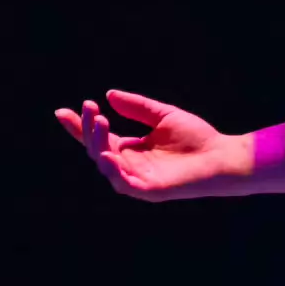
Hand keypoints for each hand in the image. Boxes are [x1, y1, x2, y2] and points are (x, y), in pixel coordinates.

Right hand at [54, 88, 247, 201]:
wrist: (222, 156)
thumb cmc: (196, 137)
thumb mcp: (163, 115)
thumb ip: (137, 107)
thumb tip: (109, 95)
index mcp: (130, 149)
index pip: (98, 137)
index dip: (80, 126)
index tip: (62, 111)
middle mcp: (129, 165)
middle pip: (97, 148)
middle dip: (89, 130)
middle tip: (91, 109)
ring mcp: (137, 179)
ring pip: (106, 165)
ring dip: (99, 144)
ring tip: (100, 123)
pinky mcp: (148, 190)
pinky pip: (124, 183)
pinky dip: (113, 170)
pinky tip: (108, 154)